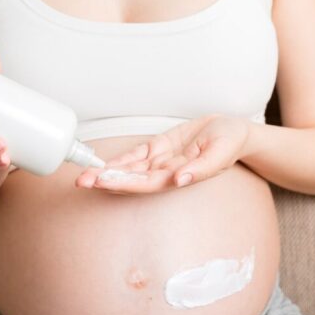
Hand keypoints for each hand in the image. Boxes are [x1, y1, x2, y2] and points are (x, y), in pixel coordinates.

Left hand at [75, 114, 249, 194]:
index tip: (104, 181)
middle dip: (107, 180)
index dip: (124, 182)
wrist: (232, 131)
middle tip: (82, 181)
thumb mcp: (220, 153)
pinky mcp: (158, 148)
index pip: (146, 183)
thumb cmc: (229, 142)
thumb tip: (179, 181)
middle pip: (131, 179)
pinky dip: (118, 160)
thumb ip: (201, 169)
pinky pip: (135, 156)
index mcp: (179, 177)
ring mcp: (160, 161)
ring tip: (84, 175)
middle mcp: (165, 173)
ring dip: (107, 172)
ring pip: (129, 169)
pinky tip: (101, 164)